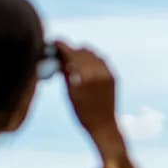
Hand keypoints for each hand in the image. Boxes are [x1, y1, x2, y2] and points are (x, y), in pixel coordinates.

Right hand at [55, 41, 125, 156]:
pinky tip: (84, 65)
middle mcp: (98, 72)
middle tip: (60, 53)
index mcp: (85, 76)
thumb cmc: (83, 113)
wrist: (104, 125)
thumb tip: (58, 58)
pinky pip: (101, 61)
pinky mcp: (113, 77)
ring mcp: (108, 73)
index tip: (54, 42)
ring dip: (81, 54)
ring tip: (72, 60)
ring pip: (92, 54)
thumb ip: (65, 73)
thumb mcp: (70, 93)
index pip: (71, 54)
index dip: (61, 46)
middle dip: (71, 50)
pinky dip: (92, 60)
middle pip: (82, 51)